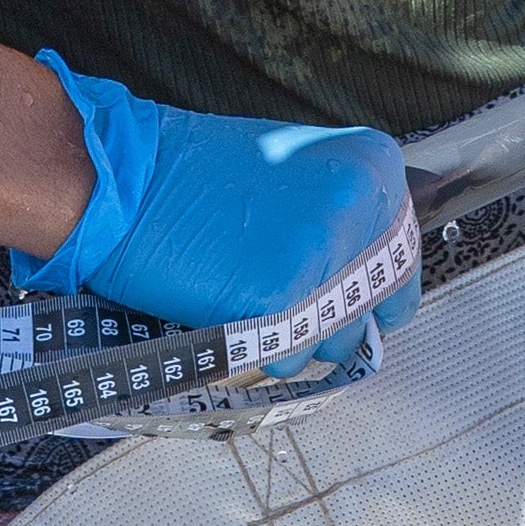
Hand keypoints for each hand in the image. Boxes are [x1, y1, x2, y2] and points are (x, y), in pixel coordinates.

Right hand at [17, 56, 410, 357]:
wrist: (120, 182)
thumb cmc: (190, 179)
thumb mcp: (287, 171)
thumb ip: (335, 217)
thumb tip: (362, 280)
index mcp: (370, 167)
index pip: (403, 262)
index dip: (375, 295)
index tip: (352, 308)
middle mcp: (360, 208)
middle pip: (373, 309)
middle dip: (334, 322)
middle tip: (285, 310)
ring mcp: (324, 257)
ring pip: (335, 342)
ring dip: (295, 340)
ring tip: (244, 299)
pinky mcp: (283, 301)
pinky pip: (290, 358)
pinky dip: (259, 351)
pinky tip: (227, 312)